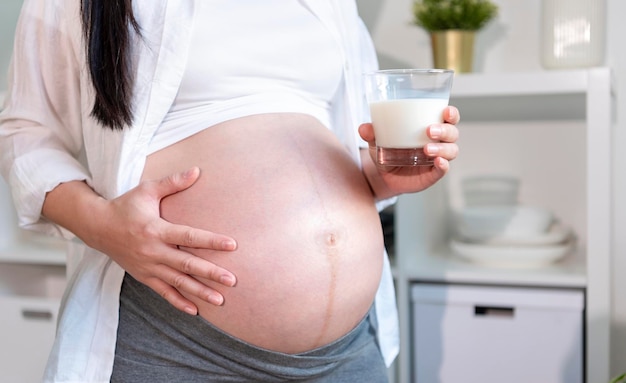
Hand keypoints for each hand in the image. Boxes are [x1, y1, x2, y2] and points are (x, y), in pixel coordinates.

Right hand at [90, 167, 236, 314]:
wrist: (97, 227)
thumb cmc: (126, 206)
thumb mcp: (147, 190)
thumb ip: (173, 182)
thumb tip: (198, 170)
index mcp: (156, 229)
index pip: (189, 236)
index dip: (211, 241)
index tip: (232, 245)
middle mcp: (153, 251)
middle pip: (186, 264)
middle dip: (211, 273)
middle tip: (232, 280)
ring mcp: (148, 266)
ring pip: (178, 282)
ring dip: (199, 292)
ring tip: (220, 299)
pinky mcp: (144, 276)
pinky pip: (163, 292)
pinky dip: (179, 302)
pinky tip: (195, 310)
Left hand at [359, 106, 459, 199]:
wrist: (384, 175)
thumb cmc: (387, 151)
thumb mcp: (378, 141)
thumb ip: (372, 133)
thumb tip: (363, 128)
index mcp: (431, 127)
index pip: (449, 118)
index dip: (451, 113)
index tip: (445, 111)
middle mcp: (439, 142)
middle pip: (452, 133)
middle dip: (444, 130)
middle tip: (429, 131)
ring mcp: (438, 158)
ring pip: (451, 151)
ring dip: (442, 148)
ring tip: (427, 149)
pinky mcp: (433, 174)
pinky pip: (443, 169)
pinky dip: (443, 165)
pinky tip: (438, 162)